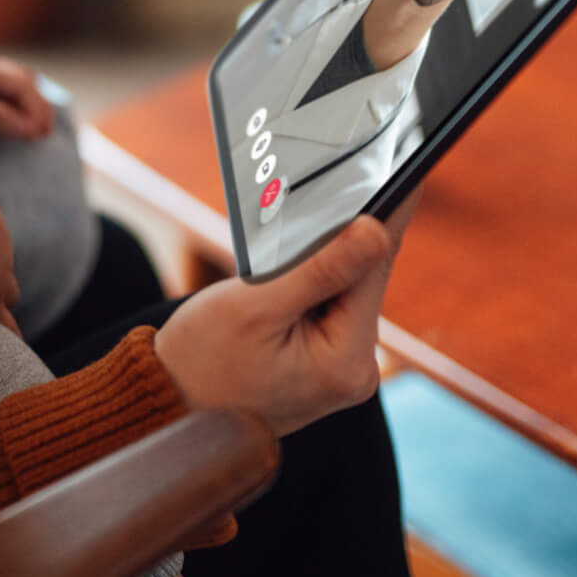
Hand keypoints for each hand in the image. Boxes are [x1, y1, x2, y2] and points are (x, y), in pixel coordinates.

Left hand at [0, 48, 55, 143]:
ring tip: (39, 127)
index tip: (40, 134)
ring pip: (17, 84)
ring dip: (31, 104)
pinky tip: (21, 119)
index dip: (35, 109)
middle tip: (46, 133)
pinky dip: (18, 104)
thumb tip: (32, 130)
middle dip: (38, 106)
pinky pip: (5, 91)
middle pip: (24, 81)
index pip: (21, 85)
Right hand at [151, 198, 416, 437]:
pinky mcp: (325, 361)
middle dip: (342, 237)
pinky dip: (314, 279)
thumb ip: (319, 270)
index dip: (385, 214)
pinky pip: (331, 305)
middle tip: (334, 183)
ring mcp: (342, 368)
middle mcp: (356, 370)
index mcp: (346, 363)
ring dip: (324, 258)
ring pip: (347, 289)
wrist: (170, 409)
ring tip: (298, 232)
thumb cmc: (201, 361)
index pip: (374, 269)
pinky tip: (290, 265)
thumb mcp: (255, 307)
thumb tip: (376, 230)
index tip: (407, 168)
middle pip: (364, 278)